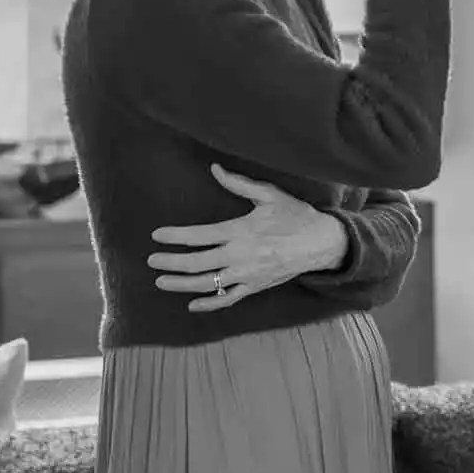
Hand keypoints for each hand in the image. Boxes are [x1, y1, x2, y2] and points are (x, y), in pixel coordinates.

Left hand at [150, 165, 347, 312]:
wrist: (321, 243)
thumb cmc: (295, 215)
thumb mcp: (269, 195)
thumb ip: (238, 183)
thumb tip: (214, 168)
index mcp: (240, 231)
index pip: (199, 236)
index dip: (175, 237)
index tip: (157, 235)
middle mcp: (240, 256)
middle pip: (196, 263)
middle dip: (170, 262)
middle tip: (151, 260)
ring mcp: (247, 275)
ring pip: (207, 284)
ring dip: (181, 284)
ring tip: (161, 281)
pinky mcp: (255, 287)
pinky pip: (227, 299)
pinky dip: (209, 304)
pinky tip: (192, 304)